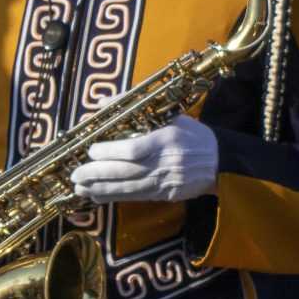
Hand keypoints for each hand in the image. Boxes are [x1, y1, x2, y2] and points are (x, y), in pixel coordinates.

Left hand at [71, 117, 220, 203]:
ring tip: (79, 187)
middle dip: (98, 174)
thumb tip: (103, 102)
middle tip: (76, 174)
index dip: (110, 152)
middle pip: (126, 171)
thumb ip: (134, 108)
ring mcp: (165, 181)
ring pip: (128, 187)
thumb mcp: (170, 115)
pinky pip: (135, 197)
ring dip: (101, 189)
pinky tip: (96, 196)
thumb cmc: (193, 135)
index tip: (92, 151)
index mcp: (166, 139)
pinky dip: (114, 197)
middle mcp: (165, 162)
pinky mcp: (165, 194)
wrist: (221, 162)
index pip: (135, 149)